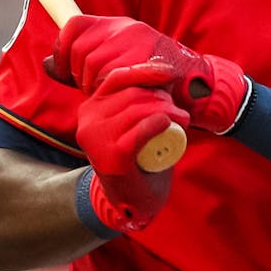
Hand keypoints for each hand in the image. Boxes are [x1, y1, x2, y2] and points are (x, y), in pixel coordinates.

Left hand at [52, 15, 251, 133]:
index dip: (62, 47)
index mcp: (117, 25)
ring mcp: (138, 42)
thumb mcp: (115, 66)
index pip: (74, 25)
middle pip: (81, 49)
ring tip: (111, 93)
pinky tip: (119, 95)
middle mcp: (126, 28)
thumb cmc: (151, 81)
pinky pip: (112, 76)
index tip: (65, 68)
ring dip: (95, 86)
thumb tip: (49, 65)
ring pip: (93, 64)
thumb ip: (80, 67)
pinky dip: (111, 90)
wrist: (195, 86)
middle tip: (95, 88)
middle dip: (80, 75)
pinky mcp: (146, 59)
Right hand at [76, 65, 189, 231]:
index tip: (169, 72)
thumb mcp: (134, 123)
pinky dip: (158, 123)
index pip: (117, 78)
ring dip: (167, 110)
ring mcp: (96, 139)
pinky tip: (168, 124)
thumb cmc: (140, 156)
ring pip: (137, 110)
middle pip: (132, 93)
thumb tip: (164, 71)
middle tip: (180, 112)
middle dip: (162, 97)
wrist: (134, 200)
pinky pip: (139, 131)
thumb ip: (139, 99)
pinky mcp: (111, 157)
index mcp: (91, 108)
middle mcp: (88, 121)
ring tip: (182, 119)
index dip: (145, 71)